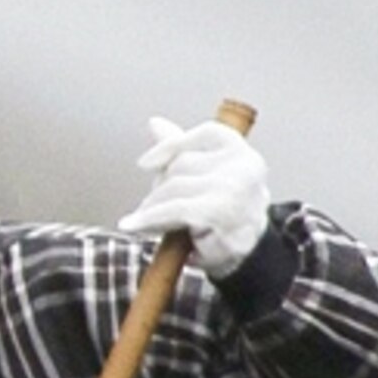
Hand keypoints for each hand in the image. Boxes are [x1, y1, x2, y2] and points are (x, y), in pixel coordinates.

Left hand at [117, 116, 269, 276]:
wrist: (245, 254)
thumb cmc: (223, 214)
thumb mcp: (204, 177)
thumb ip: (182, 150)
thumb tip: (155, 123)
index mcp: (242, 152)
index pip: (206, 132)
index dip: (172, 145)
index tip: (145, 163)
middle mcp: (245, 166)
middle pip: (183, 163)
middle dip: (160, 186)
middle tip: (151, 207)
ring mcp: (235, 188)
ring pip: (175, 185)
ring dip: (152, 206)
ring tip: (146, 221)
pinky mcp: (221, 211)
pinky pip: (174, 209)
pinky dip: (149, 218)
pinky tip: (133, 225)